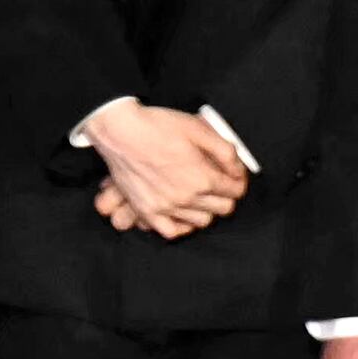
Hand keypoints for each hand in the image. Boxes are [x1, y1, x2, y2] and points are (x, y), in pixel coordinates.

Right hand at [87, 103, 248, 238]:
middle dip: (226, 195)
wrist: (120, 132)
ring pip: (201, 222)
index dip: (238, 181)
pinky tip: (183, 214)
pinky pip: (172, 231)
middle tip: (218, 184)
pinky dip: (182, 226)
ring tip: (200, 196)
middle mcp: (186, 197)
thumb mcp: (200, 129)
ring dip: (206, 209)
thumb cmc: (158, 126)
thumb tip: (238, 170)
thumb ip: (226, 152)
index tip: (232, 175)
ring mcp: (165, 207)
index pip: (235, 191)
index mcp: (203, 177)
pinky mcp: (147, 211)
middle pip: (223, 209)